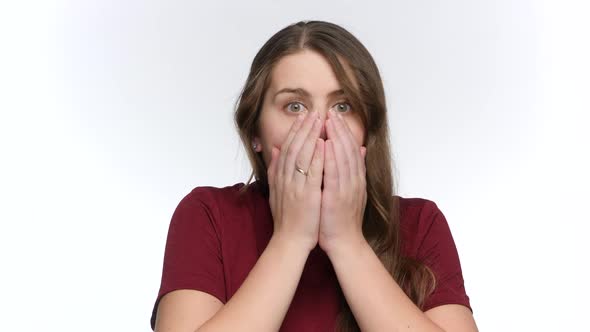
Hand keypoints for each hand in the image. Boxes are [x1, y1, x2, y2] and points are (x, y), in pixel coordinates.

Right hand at [267, 110, 324, 252]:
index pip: (288, 148)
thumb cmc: (287, 218)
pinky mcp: (307, 195)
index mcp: (280, 177)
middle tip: (312, 111)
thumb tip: (275, 150)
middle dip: (303, 128)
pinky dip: (317, 157)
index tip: (303, 116)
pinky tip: (322, 144)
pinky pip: (312, 172)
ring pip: (302, 156)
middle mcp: (286, 179)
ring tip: (318, 120)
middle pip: (294, 147)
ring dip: (310, 136)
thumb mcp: (277, 191)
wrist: (290, 241)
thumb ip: (276, 170)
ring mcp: (296, 186)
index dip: (296, 130)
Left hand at [318, 109, 366, 254]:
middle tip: (332, 112)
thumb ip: (351, 170)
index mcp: (355, 179)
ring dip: (337, 137)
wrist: (344, 242)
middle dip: (340, 129)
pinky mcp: (338, 197)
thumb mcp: (348, 190)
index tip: (335, 116)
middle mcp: (354, 180)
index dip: (344, 132)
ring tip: (330, 121)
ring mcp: (348, 188)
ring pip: (344, 157)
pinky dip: (332, 157)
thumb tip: (358, 149)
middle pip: (349, 149)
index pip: (350, 150)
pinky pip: (336, 173)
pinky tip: (327, 144)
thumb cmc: (339, 218)